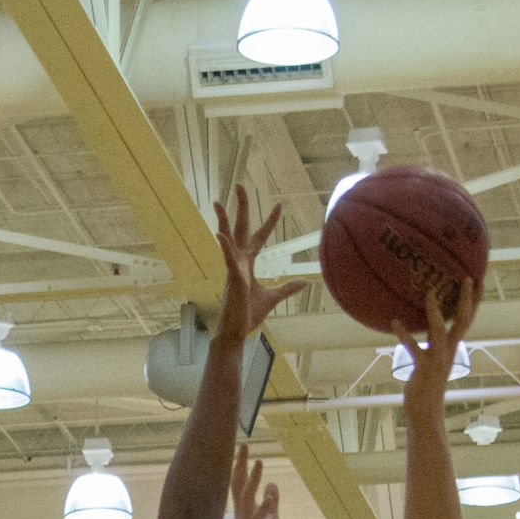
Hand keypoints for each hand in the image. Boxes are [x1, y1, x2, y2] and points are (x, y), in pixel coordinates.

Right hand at [213, 186, 305, 345]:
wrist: (236, 332)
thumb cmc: (248, 315)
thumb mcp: (273, 298)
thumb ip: (286, 288)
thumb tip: (303, 281)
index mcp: (247, 265)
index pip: (258, 237)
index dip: (268, 222)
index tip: (278, 206)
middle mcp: (238, 262)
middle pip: (240, 229)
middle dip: (241, 208)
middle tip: (240, 186)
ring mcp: (233, 269)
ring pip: (228, 239)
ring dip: (223, 220)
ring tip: (216, 202)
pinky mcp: (232, 279)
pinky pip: (227, 259)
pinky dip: (224, 247)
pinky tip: (219, 234)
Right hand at [230, 445, 282, 518]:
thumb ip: (271, 504)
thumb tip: (272, 485)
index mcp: (246, 513)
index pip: (240, 486)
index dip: (241, 467)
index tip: (243, 448)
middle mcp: (243, 518)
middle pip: (238, 488)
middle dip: (240, 467)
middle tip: (244, 446)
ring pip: (246, 501)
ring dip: (252, 482)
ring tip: (259, 463)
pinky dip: (263, 509)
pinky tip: (269, 496)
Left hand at [391, 277, 476, 428]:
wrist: (426, 412)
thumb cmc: (427, 385)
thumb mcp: (433, 358)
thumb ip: (433, 342)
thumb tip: (429, 325)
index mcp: (453, 347)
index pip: (467, 320)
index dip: (473, 301)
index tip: (478, 281)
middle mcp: (449, 350)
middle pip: (463, 321)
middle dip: (466, 299)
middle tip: (467, 278)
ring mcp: (437, 358)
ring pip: (440, 330)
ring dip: (434, 312)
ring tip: (429, 292)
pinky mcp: (423, 367)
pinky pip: (413, 347)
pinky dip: (404, 334)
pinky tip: (395, 322)